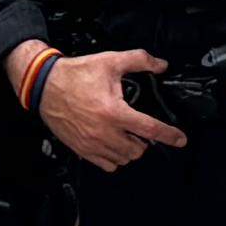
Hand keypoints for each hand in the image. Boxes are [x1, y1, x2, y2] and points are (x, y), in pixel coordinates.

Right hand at [37, 50, 180, 172]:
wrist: (45, 85)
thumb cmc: (75, 75)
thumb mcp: (110, 61)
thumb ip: (139, 60)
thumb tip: (159, 64)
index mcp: (114, 111)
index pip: (150, 129)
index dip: (170, 135)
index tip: (180, 139)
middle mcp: (104, 131)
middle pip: (138, 149)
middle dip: (144, 140)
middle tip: (140, 128)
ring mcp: (92, 143)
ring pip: (123, 159)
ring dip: (130, 149)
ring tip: (126, 135)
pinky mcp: (81, 149)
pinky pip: (106, 165)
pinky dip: (114, 158)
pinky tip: (113, 144)